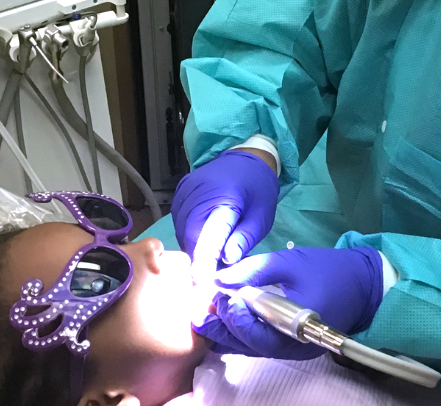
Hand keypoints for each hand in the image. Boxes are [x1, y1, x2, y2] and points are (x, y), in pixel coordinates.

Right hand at [171, 151, 278, 270]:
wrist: (245, 158)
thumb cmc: (257, 189)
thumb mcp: (262, 216)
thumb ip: (245, 238)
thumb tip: (228, 261)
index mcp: (225, 198)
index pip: (210, 234)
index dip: (205, 260)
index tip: (201, 282)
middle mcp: (198, 194)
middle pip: (192, 236)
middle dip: (201, 259)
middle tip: (216, 272)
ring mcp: (184, 192)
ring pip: (182, 232)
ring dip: (195, 248)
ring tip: (213, 252)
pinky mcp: (178, 193)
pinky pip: (179, 223)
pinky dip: (190, 236)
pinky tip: (203, 237)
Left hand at [193, 246, 383, 359]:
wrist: (364, 283)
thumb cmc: (328, 269)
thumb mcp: (290, 262)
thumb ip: (254, 270)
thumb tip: (218, 279)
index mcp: (297, 326)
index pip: (256, 332)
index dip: (232, 317)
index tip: (217, 295)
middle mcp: (293, 346)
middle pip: (249, 345)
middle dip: (222, 328)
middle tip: (202, 308)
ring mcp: (292, 350)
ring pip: (252, 348)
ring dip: (227, 333)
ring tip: (206, 314)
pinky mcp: (291, 345)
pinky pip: (260, 344)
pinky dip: (241, 334)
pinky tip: (225, 320)